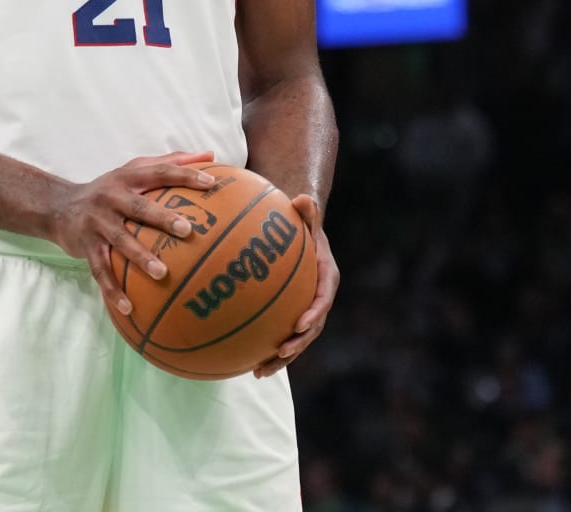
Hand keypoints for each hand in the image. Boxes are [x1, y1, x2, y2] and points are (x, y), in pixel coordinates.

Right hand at [46, 150, 217, 316]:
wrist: (59, 207)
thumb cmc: (109, 190)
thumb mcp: (133, 170)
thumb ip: (170, 162)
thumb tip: (210, 155)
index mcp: (127, 178)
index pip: (159, 172)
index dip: (184, 175)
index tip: (211, 184)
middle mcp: (111, 198)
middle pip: (139, 208)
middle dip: (162, 218)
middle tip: (187, 230)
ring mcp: (97, 222)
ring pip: (120, 241)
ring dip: (140, 257)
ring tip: (162, 274)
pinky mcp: (86, 245)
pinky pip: (100, 270)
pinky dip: (113, 290)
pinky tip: (129, 309)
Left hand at [254, 194, 336, 378]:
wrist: (300, 233)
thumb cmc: (301, 223)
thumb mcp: (305, 215)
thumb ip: (307, 210)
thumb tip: (304, 198)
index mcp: (326, 277)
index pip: (323, 298)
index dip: (314, 313)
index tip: (300, 324)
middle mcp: (318, 298)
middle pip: (311, 328)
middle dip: (297, 345)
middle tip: (280, 353)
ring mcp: (304, 309)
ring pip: (295, 340)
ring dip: (280, 359)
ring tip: (259, 371)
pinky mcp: (288, 315)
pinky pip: (278, 335)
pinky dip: (265, 351)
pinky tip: (244, 363)